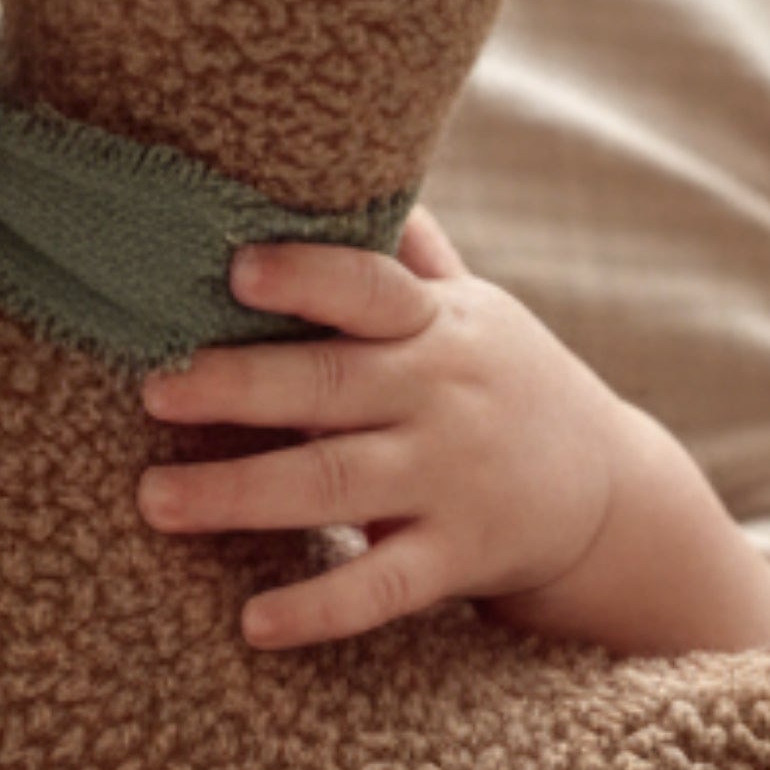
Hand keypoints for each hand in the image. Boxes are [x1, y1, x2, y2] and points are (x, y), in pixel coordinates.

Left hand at [137, 211, 769, 655]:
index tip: (237, 267)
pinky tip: (253, 624)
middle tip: (154, 389)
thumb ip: (413, 253)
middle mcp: (441, 396)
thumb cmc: (510, 386)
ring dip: (244, 495)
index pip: (372, 290)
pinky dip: (320, 607)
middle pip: (332, 386)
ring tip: (156, 502)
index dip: (308, 277)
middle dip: (241, 386)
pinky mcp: (459, 558)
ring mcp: (451, 480)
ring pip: (338, 486)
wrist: (615, 496)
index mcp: (437, 326)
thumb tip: (359, 145)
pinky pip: (382, 587)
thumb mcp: (478, 309)